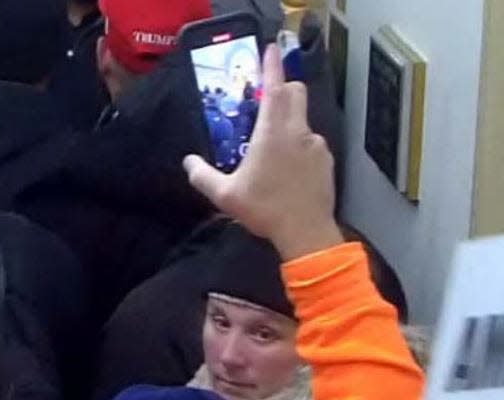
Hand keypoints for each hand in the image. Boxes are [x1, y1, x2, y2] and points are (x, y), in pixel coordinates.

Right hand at [183, 44, 342, 260]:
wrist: (306, 232)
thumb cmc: (264, 210)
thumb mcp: (225, 196)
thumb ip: (203, 176)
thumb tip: (189, 162)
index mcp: (272, 133)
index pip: (274, 87)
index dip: (271, 65)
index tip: (269, 50)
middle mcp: (297, 131)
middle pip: (295, 93)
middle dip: (283, 88)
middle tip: (267, 100)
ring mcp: (316, 145)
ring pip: (303, 121)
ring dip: (290, 125)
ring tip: (275, 152)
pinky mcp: (327, 160)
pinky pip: (312, 144)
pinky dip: (300, 147)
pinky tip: (290, 171)